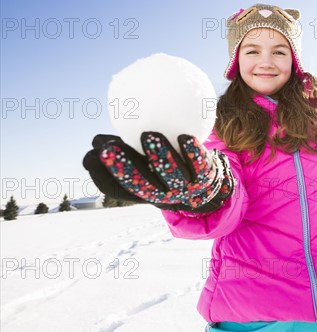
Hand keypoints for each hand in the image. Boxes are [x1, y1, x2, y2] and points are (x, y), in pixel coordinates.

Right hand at [82, 132, 233, 212]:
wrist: (206, 182)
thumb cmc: (165, 165)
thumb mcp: (142, 160)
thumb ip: (120, 150)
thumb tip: (96, 143)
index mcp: (142, 191)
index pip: (117, 189)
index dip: (104, 175)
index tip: (95, 154)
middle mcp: (162, 195)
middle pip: (142, 185)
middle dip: (125, 168)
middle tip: (109, 148)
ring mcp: (184, 188)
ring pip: (171, 175)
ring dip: (159, 157)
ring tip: (148, 135)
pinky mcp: (205, 177)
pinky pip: (199, 164)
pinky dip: (192, 152)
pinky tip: (184, 137)